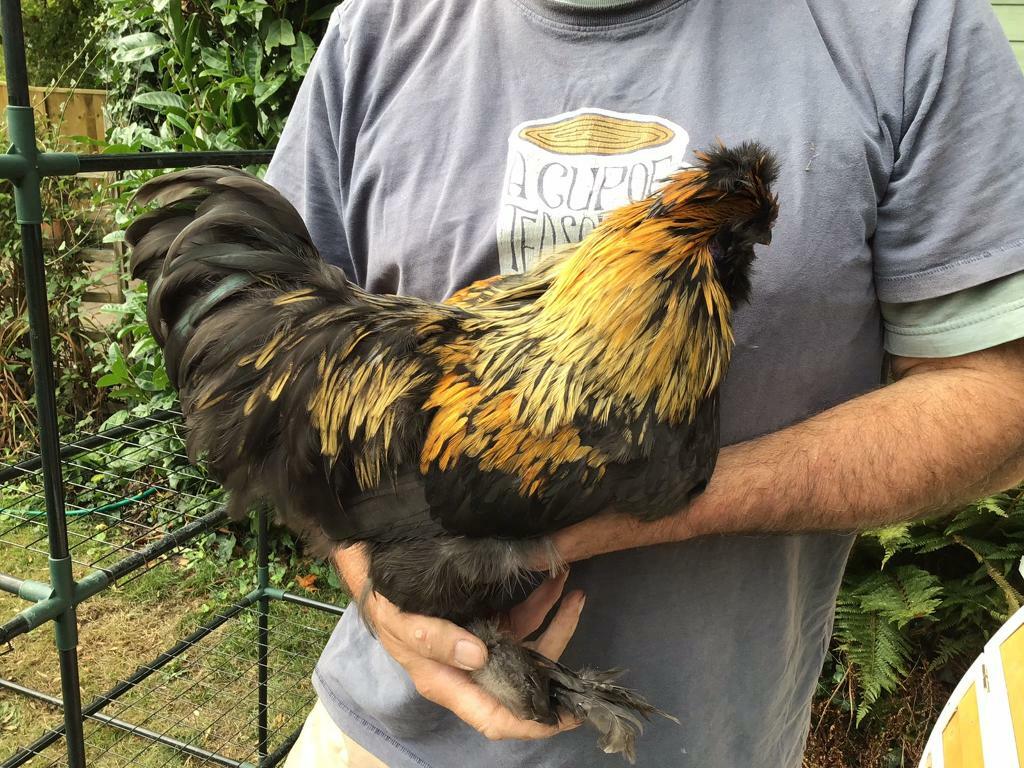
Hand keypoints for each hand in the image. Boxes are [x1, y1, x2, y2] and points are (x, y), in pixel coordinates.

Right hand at [363, 570, 585, 740]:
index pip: (497, 717)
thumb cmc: (388, 609)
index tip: (566, 716)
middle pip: (523, 676)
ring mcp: (483, 646)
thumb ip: (436, 641)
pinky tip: (555, 582)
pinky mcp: (487, 622)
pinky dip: (540, 602)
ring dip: (553, 619)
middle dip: (555, 652)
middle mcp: (473, 669)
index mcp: (452, 683)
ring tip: (573, 590)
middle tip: (580, 627)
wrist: (380, 580)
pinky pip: (520, 619)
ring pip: (527, 643)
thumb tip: (479, 655)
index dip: (532, 723)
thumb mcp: (403, 626)